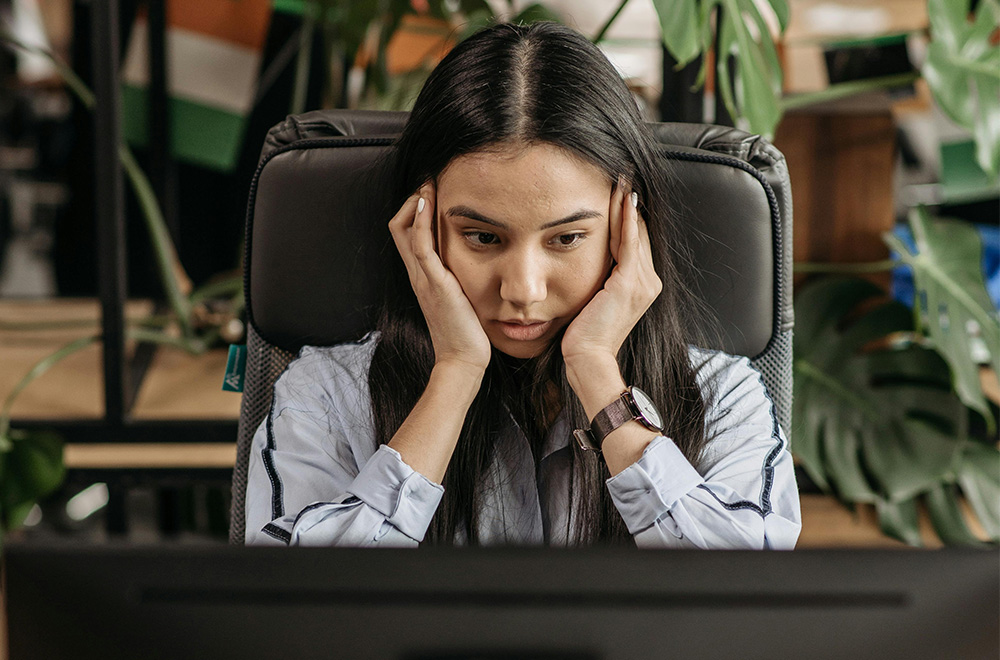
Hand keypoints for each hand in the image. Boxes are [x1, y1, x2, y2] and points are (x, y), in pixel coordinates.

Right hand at [388, 181, 491, 372]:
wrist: (463, 359)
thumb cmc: (466, 331)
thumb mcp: (460, 296)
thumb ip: (457, 278)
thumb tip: (472, 262)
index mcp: (422, 276)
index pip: (405, 233)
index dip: (412, 209)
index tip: (431, 191)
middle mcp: (417, 274)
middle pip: (398, 226)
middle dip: (411, 198)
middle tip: (430, 181)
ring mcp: (422, 278)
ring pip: (404, 230)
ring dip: (415, 202)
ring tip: (428, 183)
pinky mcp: (434, 283)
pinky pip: (420, 246)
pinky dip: (420, 221)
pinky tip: (427, 203)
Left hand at [561, 178, 661, 367]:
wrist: (588, 359)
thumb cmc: (584, 337)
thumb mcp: (594, 302)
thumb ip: (599, 282)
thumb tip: (587, 267)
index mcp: (641, 287)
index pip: (636, 242)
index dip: (628, 216)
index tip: (618, 191)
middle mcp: (649, 282)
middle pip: (639, 233)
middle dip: (629, 204)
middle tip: (621, 175)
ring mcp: (642, 283)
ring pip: (635, 234)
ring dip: (627, 205)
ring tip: (622, 178)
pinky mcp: (629, 284)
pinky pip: (629, 243)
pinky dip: (626, 220)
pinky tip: (622, 198)